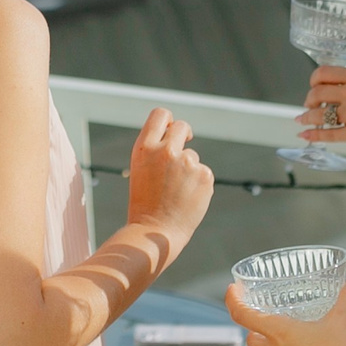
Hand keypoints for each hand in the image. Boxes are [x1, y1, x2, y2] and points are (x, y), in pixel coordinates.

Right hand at [125, 107, 213, 247]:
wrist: (155, 231)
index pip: (161, 115)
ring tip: (176, 192)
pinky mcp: (205, 175)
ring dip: (188, 169)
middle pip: (182, 127)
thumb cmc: (145, 202)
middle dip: (184, 136)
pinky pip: (203, 172)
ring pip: (192, 156)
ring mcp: (188, 163)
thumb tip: (175, 134)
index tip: (172, 130)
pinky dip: (198, 183)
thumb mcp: (141, 168)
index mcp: (145, 147)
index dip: (168, 120)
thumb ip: (155, 149)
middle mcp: (166, 151)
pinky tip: (187, 198)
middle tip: (181, 154)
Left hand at [302, 67, 345, 156]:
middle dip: (308, 101)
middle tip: (309, 107)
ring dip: (307, 118)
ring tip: (304, 120)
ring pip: (318, 114)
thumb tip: (327, 92)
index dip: (313, 81)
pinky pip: (327, 134)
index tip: (313, 89)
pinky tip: (305, 134)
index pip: (323, 73)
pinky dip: (312, 134)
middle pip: (316, 93)